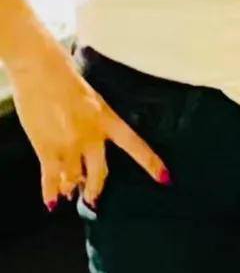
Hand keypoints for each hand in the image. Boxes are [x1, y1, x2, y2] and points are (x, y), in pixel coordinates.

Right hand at [9, 39, 170, 208]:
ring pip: (75, 179)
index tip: (166, 179)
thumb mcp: (91, 97)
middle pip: (100, 174)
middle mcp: (92, 136)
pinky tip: (53, 203)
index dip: (151, 164)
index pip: (135, 145)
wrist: (40, 69)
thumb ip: (96, 119)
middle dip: (95, 189)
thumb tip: (87, 142)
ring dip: (71, 186)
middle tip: (93, 199)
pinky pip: (52, 179)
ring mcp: (70, 145)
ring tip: (69, 191)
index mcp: (107, 119)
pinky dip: (51, 193)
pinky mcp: (48, 149)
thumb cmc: (64, 76)